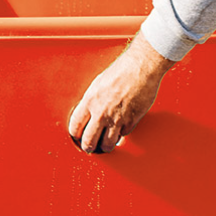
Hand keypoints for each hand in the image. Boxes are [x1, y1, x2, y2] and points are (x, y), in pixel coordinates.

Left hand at [68, 36, 174, 153]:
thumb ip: (93, 100)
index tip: (78, 135)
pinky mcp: (131, 121)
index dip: (75, 133)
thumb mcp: (99, 83)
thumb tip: (90, 111)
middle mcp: (101, 113)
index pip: (75, 126)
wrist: (141, 67)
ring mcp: (117, 119)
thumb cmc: (121, 70)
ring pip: (107, 144)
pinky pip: (124, 135)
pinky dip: (122, 134)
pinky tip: (121, 130)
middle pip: (89, 141)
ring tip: (105, 146)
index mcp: (90, 101)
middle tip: (89, 147)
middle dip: (88, 147)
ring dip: (106, 146)